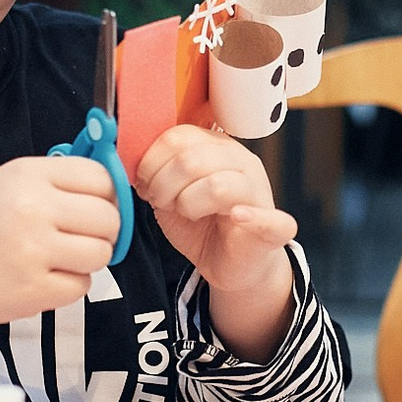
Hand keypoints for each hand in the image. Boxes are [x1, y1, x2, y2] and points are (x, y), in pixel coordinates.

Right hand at [0, 154, 120, 347]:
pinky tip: (43, 278)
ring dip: (87, 260)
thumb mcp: (9, 183)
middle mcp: (32, 208)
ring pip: (100, 253)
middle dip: (102, 231)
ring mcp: (33, 251)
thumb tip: (115, 185)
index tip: (96, 206)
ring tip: (59, 258)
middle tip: (80, 237)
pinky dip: (69, 286)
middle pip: (107, 217)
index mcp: (27, 174)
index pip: (100, 177)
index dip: (106, 194)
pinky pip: (82, 286)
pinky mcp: (35, 290)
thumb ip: (58, 180)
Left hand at [135, 124, 296, 358]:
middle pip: (192, 158)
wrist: (230, 264)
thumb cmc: (202, 226)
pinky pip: (268, 218)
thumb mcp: (171, 193)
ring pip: (216, 185)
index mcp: (216, 148)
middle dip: (163, 184)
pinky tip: (236, 218)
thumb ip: (157, 172)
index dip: (151, 162)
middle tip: (161, 202)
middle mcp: (241, 162)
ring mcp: (259, 192)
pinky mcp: (272, 226)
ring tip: (185, 214)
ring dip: (187, 204)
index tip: (145, 184)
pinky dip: (251, 218)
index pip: (178, 137)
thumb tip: (129, 159)